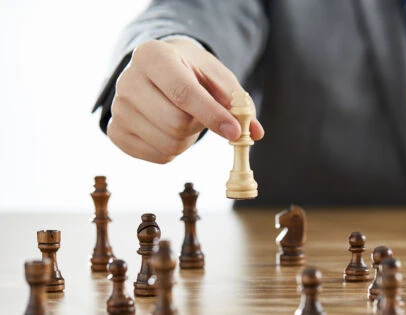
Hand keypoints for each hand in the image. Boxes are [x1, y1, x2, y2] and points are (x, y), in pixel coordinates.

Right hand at [107, 38, 264, 163]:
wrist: (161, 71)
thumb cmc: (193, 73)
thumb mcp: (218, 78)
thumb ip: (237, 103)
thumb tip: (254, 132)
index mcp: (153, 56)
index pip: (183, 92)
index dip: (212, 115)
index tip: (234, 132)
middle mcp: (127, 80)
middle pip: (174, 123)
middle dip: (199, 126)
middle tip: (202, 116)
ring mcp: (118, 108)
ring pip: (167, 144)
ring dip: (188, 139)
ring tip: (185, 119)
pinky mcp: (115, 131)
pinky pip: (157, 156)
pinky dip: (174, 150)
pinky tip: (171, 130)